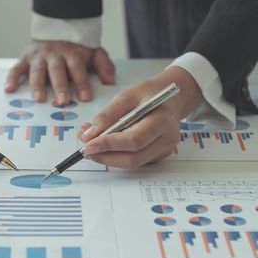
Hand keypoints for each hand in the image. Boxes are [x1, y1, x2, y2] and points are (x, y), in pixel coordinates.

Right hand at [5, 40, 114, 104]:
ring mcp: (38, 57)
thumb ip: (103, 65)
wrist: (56, 28)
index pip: (77, 69)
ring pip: (37, 70)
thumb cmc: (75, 48)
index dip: (81, 83)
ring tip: (39, 99)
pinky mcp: (25, 58)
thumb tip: (110, 81)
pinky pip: (16, 68)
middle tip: (63, 101)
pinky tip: (10, 89)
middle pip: (57, 70)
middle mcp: (54, 55)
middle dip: (60, 86)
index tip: (85, 97)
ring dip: (37, 85)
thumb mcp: (93, 52)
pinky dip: (12, 78)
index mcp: (71, 54)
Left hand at [78, 66, 203, 167]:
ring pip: (132, 163)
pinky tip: (105, 145)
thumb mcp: (126, 96)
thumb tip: (90, 135)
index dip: (108, 145)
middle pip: (133, 158)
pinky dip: (116, 155)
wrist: (170, 98)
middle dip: (105, 156)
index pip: (133, 140)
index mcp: (162, 121)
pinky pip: (135, 161)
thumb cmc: (150, 94)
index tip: (88, 144)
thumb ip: (107, 115)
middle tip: (86, 148)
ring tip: (92, 144)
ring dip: (108, 157)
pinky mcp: (157, 155)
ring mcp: (163, 150)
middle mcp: (167, 140)